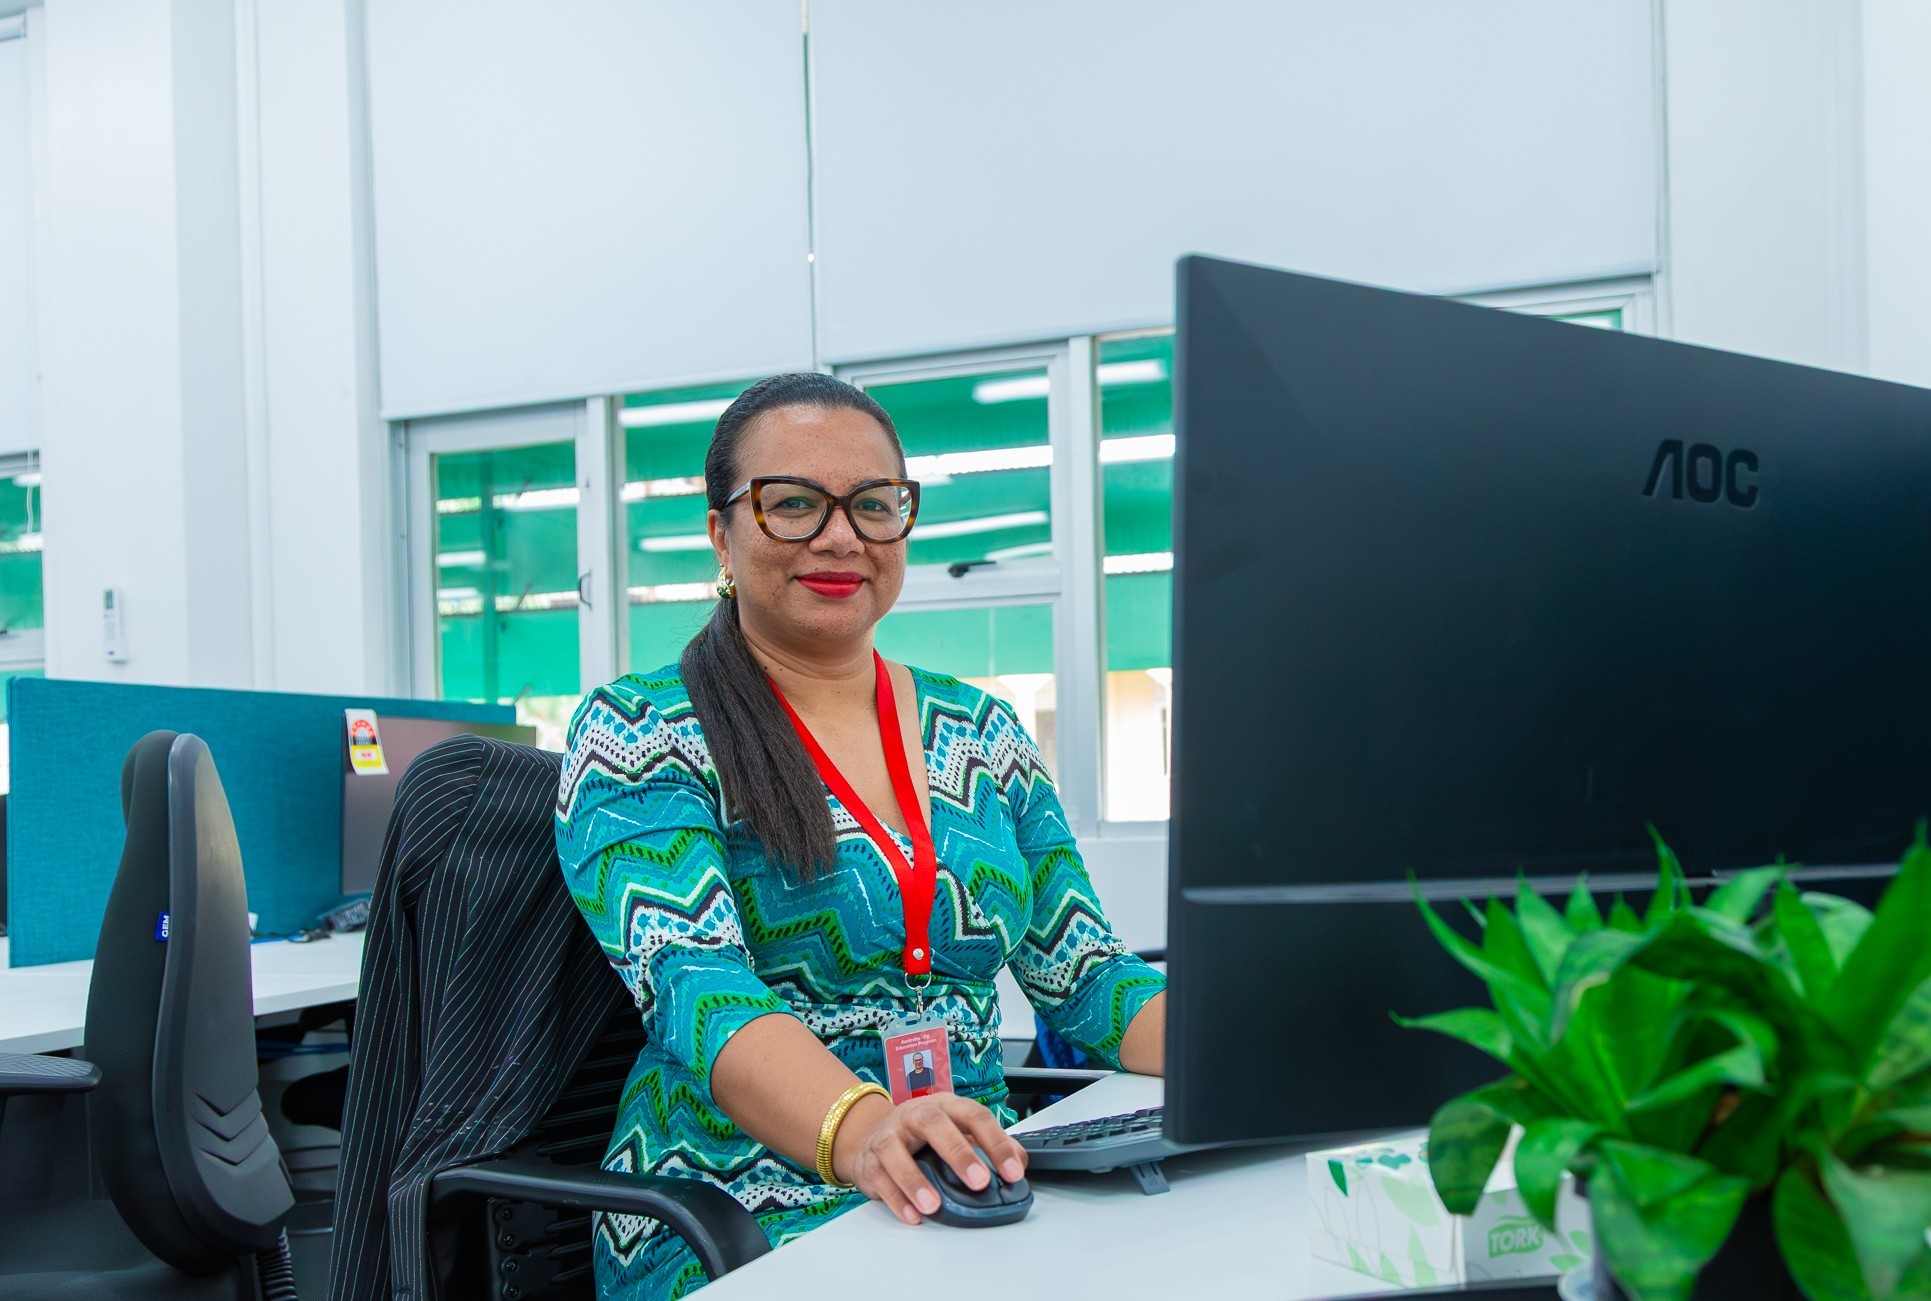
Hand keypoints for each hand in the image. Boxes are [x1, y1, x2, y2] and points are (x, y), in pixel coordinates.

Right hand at [832, 1092, 1027, 1224]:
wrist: (872, 1135)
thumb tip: (1019, 1160)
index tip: (1012, 1170)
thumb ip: (989, 1144)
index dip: (996, 1142)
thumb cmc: (923, 1135)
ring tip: (934, 1205)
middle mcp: (914, 1115)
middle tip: (979, 1181)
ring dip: (915, 1180)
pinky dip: (896, 1199)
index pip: (974, 1116)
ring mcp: (888, 1136)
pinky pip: (880, 1179)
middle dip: (959, 1153)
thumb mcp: (957, 1130)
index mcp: (944, 1106)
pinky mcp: (869, 1161)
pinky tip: (912, 1215)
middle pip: (934, 1124)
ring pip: (896, 1151)